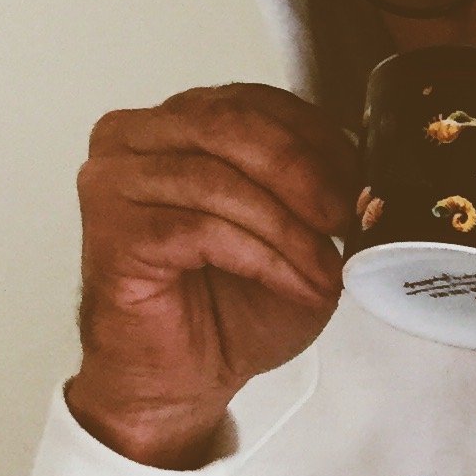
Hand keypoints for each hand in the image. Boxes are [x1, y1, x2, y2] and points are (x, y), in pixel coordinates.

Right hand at [67, 83, 354, 468]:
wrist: (185, 374)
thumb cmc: (232, 302)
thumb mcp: (297, 232)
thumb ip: (318, 190)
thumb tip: (364, 173)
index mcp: (178, 122)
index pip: (254, 101)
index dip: (316, 138)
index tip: (359, 182)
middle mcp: (134, 138)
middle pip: (231, 127)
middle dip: (303, 174)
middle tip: (344, 219)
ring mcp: (113, 182)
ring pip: (218, 180)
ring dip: (288, 230)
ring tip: (325, 271)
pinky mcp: (111, 231)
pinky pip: (201, 229)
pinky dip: (263, 258)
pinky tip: (294, 283)